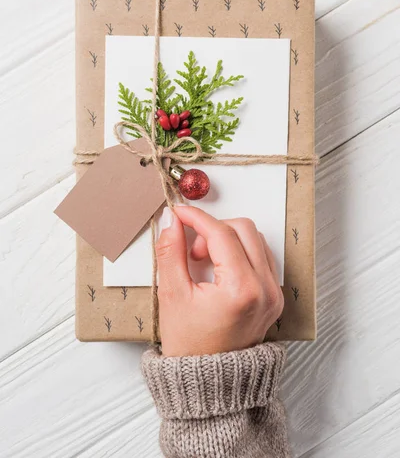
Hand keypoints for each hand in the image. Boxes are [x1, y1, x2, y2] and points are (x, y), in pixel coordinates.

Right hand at [156, 205, 283, 356]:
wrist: (210, 384)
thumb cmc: (190, 347)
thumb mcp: (172, 296)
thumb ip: (170, 252)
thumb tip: (171, 221)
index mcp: (241, 289)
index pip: (221, 234)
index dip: (197, 218)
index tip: (179, 213)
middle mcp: (266, 289)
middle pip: (244, 229)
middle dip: (213, 229)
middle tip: (190, 249)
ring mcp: (274, 293)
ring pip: (254, 240)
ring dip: (227, 239)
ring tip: (202, 261)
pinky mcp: (274, 296)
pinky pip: (261, 256)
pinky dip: (239, 252)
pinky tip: (219, 267)